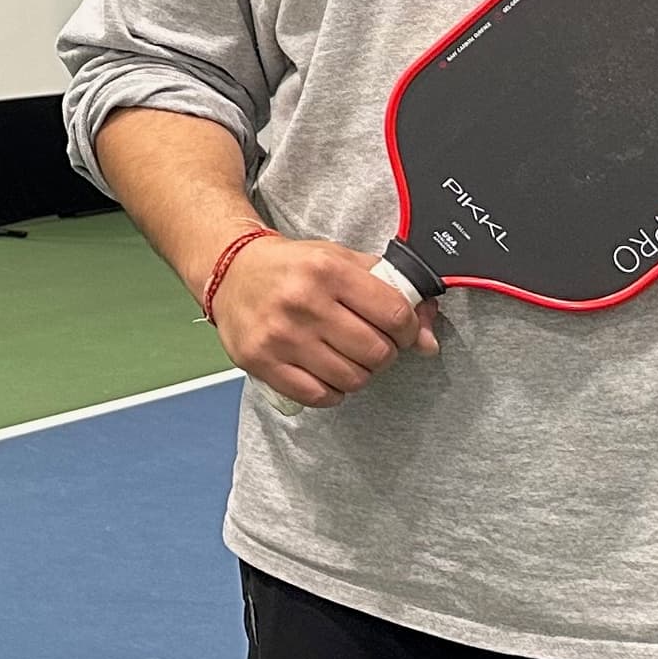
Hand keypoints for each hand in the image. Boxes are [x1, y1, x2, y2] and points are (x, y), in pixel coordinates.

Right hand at [210, 234, 436, 405]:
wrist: (230, 271)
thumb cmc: (293, 267)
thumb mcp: (343, 262)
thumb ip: (390, 293)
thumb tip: (427, 341)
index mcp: (328, 270)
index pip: (395, 314)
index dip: (408, 329)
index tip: (400, 329)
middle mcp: (303, 302)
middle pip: (377, 352)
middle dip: (384, 353)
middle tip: (370, 343)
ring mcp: (280, 336)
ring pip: (352, 378)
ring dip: (359, 373)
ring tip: (346, 356)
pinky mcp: (261, 362)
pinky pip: (320, 396)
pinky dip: (332, 391)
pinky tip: (325, 371)